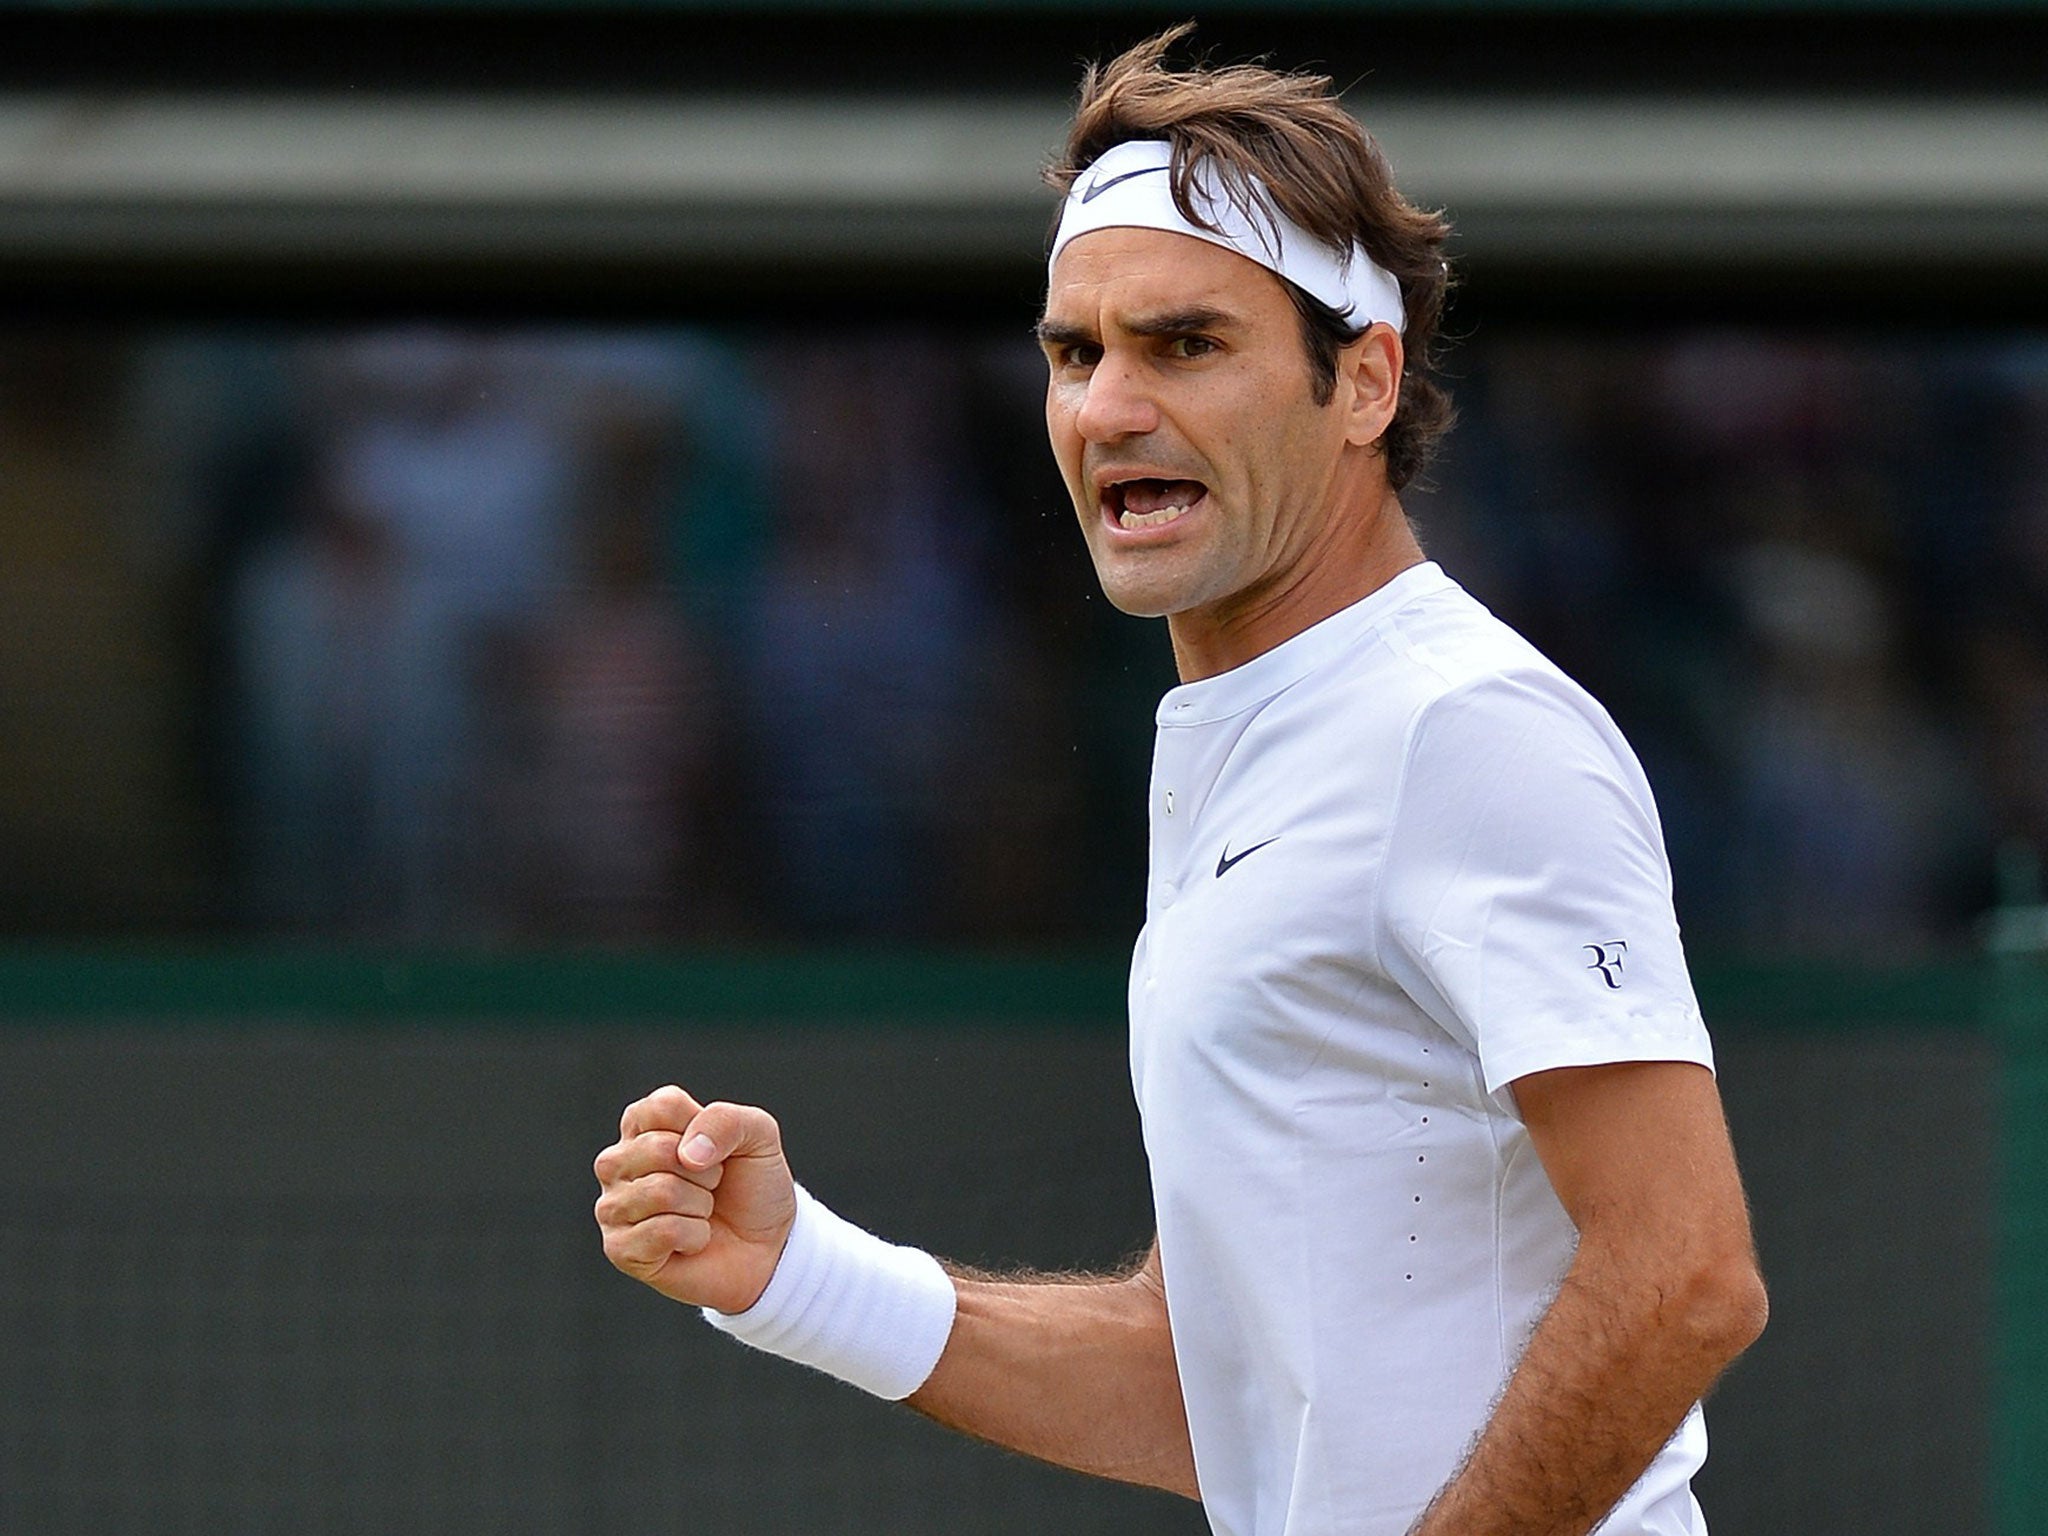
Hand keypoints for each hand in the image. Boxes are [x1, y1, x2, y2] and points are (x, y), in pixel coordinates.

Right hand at [593, 1084, 797, 1314]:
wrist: (768, 1246)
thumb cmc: (753, 1185)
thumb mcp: (758, 1135)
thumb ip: (726, 1121)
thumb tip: (687, 1153)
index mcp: (643, 1124)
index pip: (662, 1106)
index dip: (703, 1129)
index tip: (714, 1149)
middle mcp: (618, 1162)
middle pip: (658, 1148)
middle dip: (706, 1172)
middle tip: (712, 1187)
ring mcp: (613, 1206)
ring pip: (661, 1191)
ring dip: (700, 1205)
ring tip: (701, 1212)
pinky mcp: (620, 1249)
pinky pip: (662, 1231)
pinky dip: (695, 1236)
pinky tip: (693, 1240)